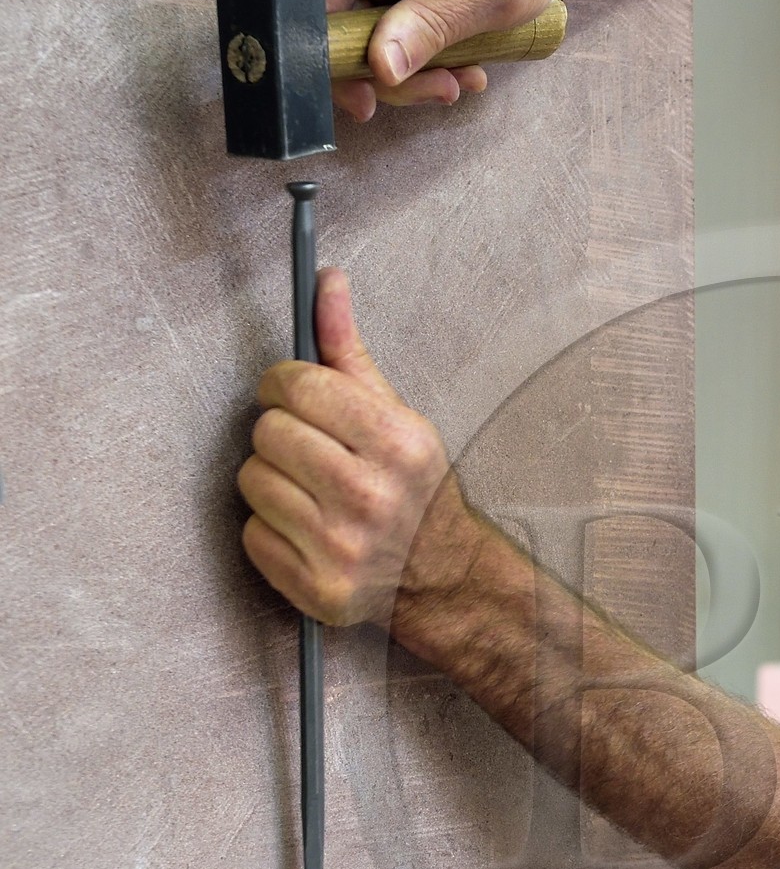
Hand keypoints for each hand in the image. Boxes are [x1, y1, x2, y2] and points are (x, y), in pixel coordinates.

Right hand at [204, 0, 575, 120]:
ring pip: (353, 36)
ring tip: (450, 86)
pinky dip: (412, 70)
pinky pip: (380, 43)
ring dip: (395, 77)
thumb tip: (380, 67)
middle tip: (374, 104)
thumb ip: (436, 23)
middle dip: (350, 62)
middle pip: (325, 3)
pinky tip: (455, 76)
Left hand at [238, 268, 478, 625]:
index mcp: (396, 443)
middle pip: (269, 433)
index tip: (289, 394)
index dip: (282, 384)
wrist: (440, 573)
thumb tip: (326, 281)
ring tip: (306, 490)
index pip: (300, 387)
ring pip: (252, 481)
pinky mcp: (317, 587)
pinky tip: (303, 527)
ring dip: (270, 480)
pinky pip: (251, 533)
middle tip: (307, 449)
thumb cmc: (411, 486)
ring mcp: (342, 547)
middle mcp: (371, 496)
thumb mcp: (395, 413)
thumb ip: (348, 351)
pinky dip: (269, 528)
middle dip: (279, 433)